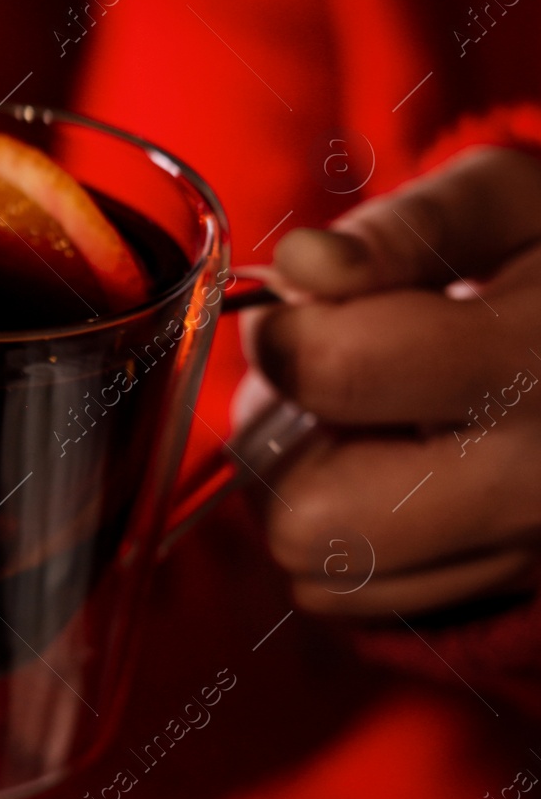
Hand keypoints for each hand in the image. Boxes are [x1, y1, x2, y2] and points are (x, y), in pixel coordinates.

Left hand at [240, 145, 540, 615]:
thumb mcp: (509, 202)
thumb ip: (401, 228)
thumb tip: (300, 267)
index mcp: (533, 361)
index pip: (336, 371)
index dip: (283, 332)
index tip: (306, 308)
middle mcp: (531, 482)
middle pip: (308, 515)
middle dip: (282, 440)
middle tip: (325, 379)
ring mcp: (520, 550)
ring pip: (316, 566)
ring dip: (298, 489)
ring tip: (360, 419)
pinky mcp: (500, 585)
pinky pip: (347, 596)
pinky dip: (334, 536)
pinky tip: (386, 468)